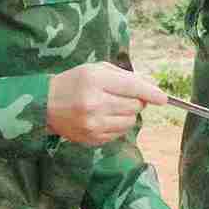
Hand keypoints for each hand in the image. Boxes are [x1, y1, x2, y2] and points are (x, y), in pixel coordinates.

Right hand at [47, 62, 165, 145]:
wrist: (44, 105)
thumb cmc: (74, 83)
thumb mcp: (96, 69)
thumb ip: (125, 77)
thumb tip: (150, 89)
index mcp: (95, 81)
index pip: (133, 87)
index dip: (152, 93)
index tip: (163, 98)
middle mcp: (94, 103)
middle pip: (135, 106)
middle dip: (137, 101)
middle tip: (123, 96)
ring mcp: (92, 124)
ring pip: (130, 121)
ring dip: (128, 114)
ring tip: (112, 107)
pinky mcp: (91, 138)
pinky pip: (119, 133)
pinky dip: (118, 125)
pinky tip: (104, 117)